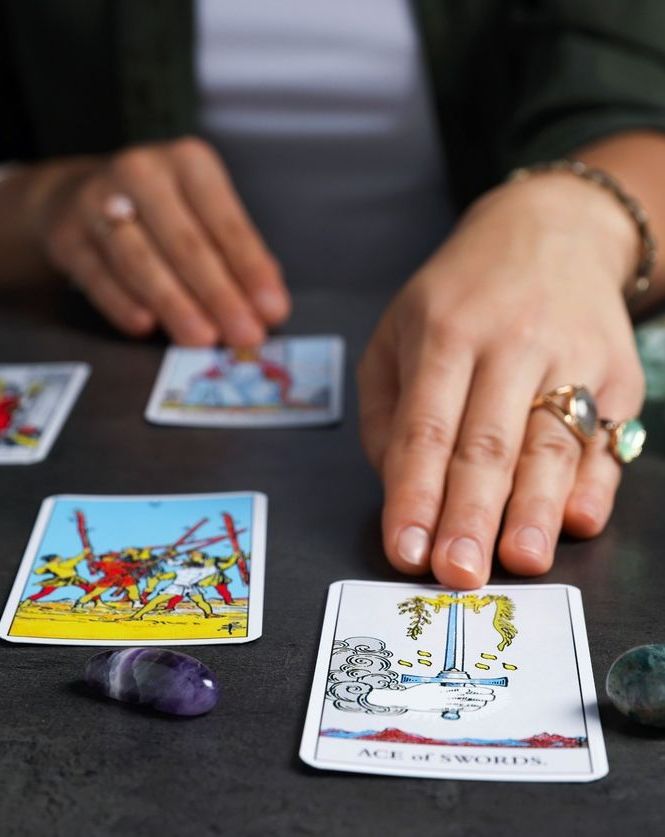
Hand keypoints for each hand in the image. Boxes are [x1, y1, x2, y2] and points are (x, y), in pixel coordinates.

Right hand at [37, 137, 289, 344]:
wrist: (76, 197)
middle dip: (220, 296)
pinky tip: (146, 327)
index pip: (227, 223)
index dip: (251, 270)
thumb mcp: (204, 215)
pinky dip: (123, 305)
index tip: (273, 310)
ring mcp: (97, 202)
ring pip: (141, 262)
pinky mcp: (66, 236)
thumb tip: (268, 307)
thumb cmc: (163, 214)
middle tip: (244, 335)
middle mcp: (142, 173)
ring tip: (202, 340)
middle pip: (186, 245)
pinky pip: (99, 277)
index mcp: (189, 164)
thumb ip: (238, 257)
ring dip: (175, 305)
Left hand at [358, 175, 644, 588]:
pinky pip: (606, 436)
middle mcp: (509, 344)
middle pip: (488, 442)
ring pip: (551, 442)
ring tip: (523, 561)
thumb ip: (389, 413)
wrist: (551, 232)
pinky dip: (597, 480)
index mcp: (444, 334)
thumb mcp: (398, 333)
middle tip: (459, 574)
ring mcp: (571, 357)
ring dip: (537, 508)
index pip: (426, 428)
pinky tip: (581, 518)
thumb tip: (401, 489)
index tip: (405, 551)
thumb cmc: (460, 296)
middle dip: (471, 515)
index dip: (414, 494)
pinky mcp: (618, 373)